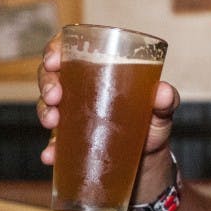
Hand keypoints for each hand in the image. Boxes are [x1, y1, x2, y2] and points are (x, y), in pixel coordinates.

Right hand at [36, 33, 181, 164]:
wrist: (148, 162)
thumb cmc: (152, 125)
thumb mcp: (161, 111)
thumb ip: (166, 101)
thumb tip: (163, 92)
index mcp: (100, 69)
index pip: (70, 48)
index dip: (55, 49)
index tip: (53, 61)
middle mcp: (81, 89)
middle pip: (52, 75)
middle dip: (47, 82)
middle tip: (54, 96)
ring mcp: (72, 115)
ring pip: (47, 105)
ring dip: (44, 111)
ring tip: (53, 122)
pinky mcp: (70, 142)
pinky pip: (54, 143)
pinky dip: (50, 149)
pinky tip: (50, 155)